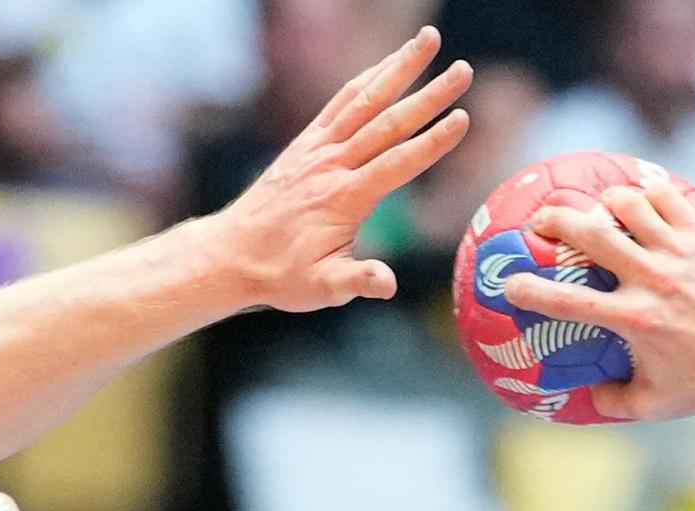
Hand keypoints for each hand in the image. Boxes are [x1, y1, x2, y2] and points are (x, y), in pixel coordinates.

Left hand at [206, 26, 473, 311]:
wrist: (230, 254)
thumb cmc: (281, 275)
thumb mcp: (322, 289)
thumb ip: (358, 281)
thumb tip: (388, 284)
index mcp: (344, 198)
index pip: (397, 163)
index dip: (432, 142)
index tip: (462, 118)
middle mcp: (331, 165)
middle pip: (388, 122)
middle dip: (429, 95)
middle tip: (464, 69)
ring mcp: (317, 149)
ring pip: (365, 100)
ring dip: (399, 67)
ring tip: (429, 39)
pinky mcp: (306, 142)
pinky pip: (341, 102)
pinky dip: (367, 78)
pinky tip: (388, 62)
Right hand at [499, 181, 694, 421]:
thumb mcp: (654, 405)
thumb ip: (611, 400)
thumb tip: (580, 395)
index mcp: (632, 320)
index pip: (564, 301)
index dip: (526, 289)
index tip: (507, 284)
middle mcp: (652, 279)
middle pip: (591, 233)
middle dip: (555, 218)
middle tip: (538, 220)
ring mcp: (681, 252)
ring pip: (629, 204)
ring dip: (605, 201)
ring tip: (597, 207)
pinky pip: (668, 198)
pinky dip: (647, 193)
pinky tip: (640, 198)